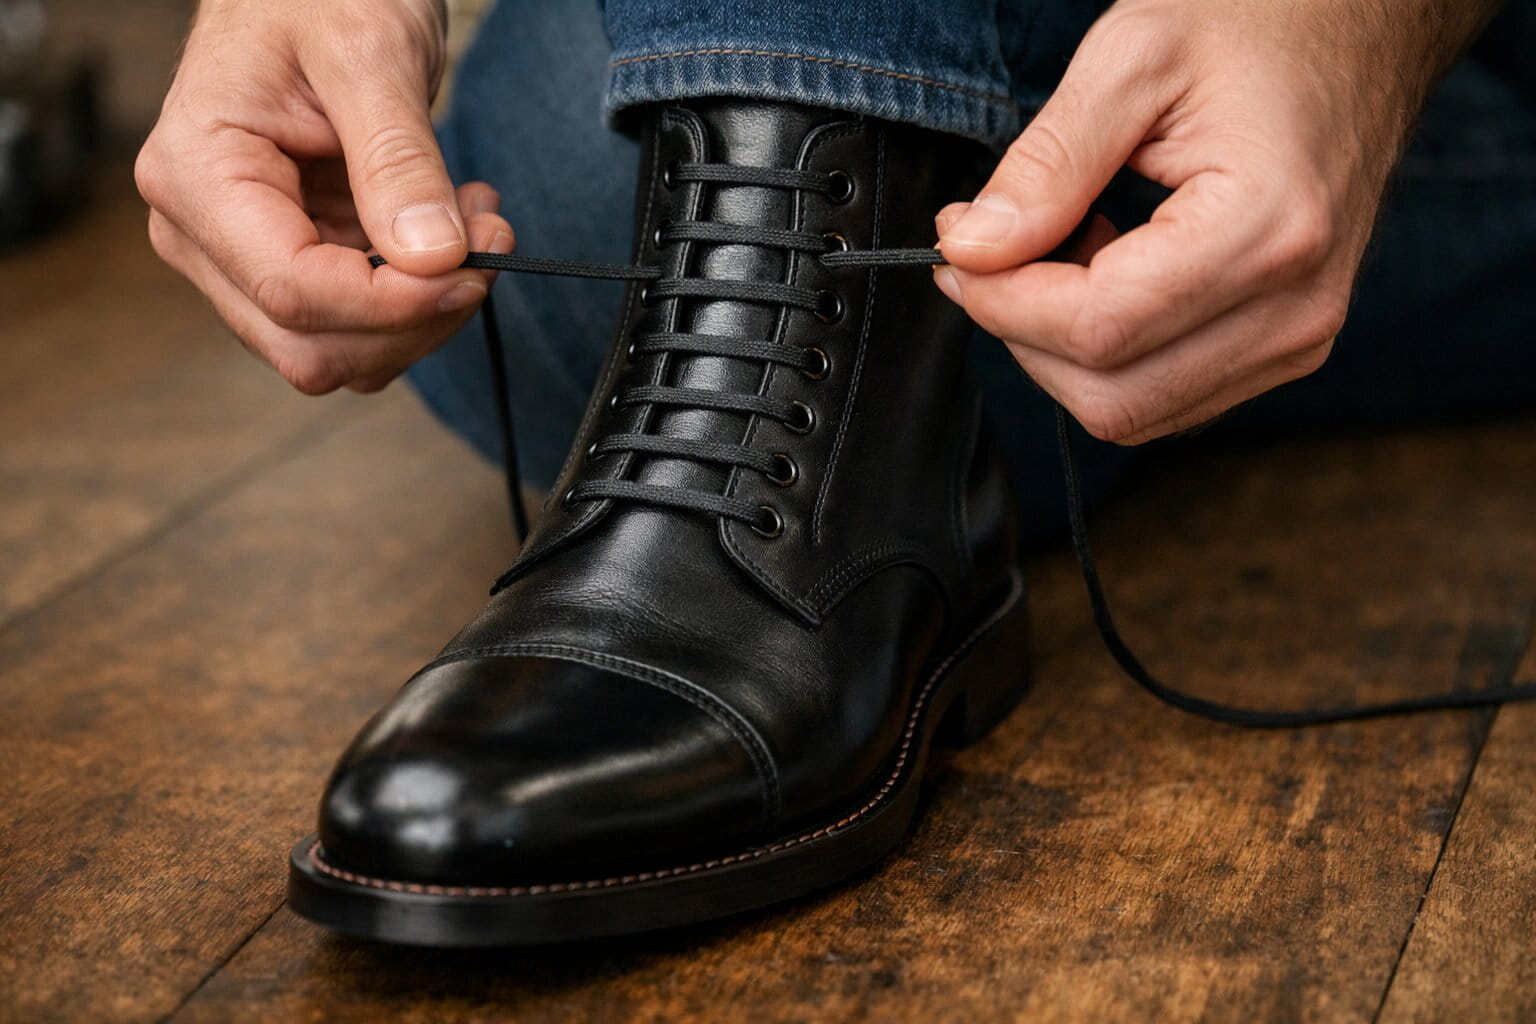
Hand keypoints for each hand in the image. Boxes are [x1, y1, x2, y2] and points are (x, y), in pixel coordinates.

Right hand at [135, 0, 513, 393]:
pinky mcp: (292, 263)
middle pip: (311, 346)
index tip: (474, 264)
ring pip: (340, 352)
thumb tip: (431, 257)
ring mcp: (242, 257)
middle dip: (414, 319)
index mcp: (196, 176)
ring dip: (425, 311)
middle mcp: (201, 232)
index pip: (293, 291)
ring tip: (474, 219)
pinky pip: (360, 322)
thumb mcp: (368, 54)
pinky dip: (421, 296)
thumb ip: (397, 160)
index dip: (394, 303)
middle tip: (488, 242)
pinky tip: (451, 227)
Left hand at [935, 0, 1499, 442]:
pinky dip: (1105, 355)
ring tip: (1062, 247)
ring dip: (1061, 348)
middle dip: (1021, 332)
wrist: (1360, 31)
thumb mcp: (1133, 59)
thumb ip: (1046, 164)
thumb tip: (973, 250)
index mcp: (1269, 231)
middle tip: (988, 252)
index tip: (958, 245)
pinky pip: (1163, 397)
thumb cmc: (1258, 25)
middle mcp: (1296, 307)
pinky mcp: (1286, 350)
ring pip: (1129, 410)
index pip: (1097, 329)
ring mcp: (1299, 340)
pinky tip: (1105, 273)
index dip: (1002, 301)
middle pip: (1108, 393)